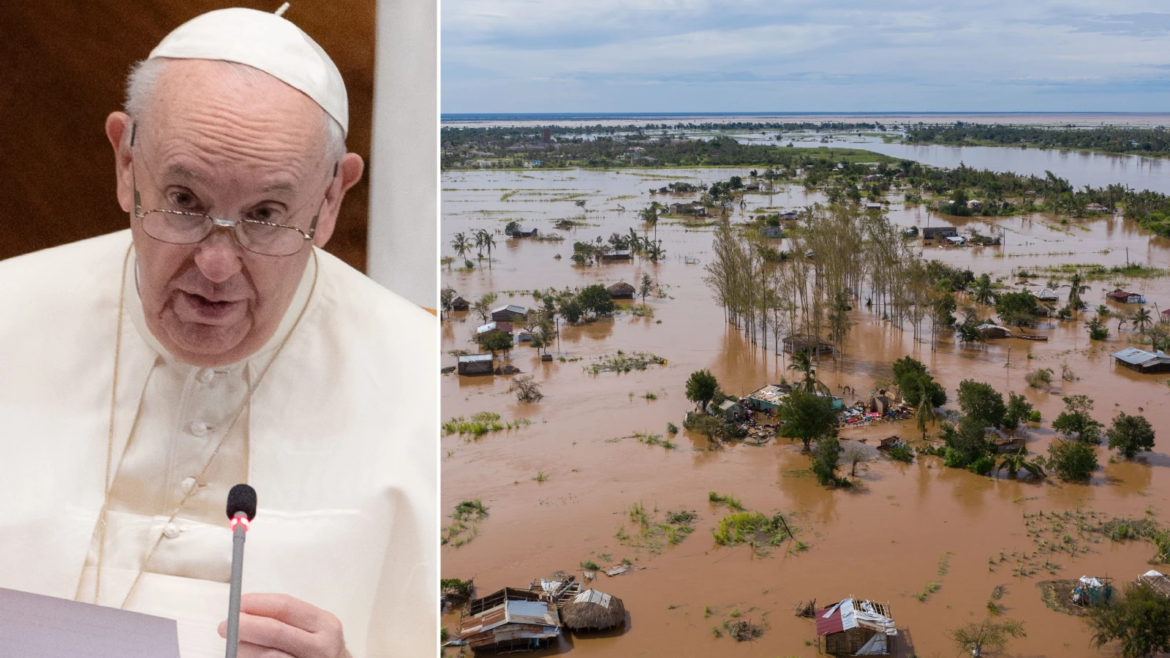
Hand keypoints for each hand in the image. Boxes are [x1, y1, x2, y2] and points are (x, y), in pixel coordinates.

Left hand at [218, 593, 350, 657]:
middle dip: (245, 626)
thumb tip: (244, 611)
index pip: (285, 606)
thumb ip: (287, 620)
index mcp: (325, 624)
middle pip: (275, 631)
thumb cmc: (320, 651)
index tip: (237, 604)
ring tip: (234, 647)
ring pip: (269, 656)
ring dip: (244, 651)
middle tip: (225, 626)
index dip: (257, 603)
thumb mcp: (315, 630)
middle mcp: (322, 647)